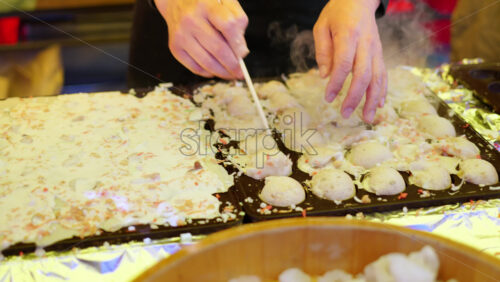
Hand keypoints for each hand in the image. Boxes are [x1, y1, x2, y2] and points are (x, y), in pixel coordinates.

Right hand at [155, 0, 248, 78]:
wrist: (176, 2)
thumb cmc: (205, 4)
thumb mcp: (225, 2)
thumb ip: (238, 21)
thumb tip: (241, 51)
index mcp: (207, 5)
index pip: (228, 26)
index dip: (239, 44)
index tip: (243, 53)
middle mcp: (191, 20)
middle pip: (218, 49)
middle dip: (233, 65)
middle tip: (240, 72)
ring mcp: (181, 35)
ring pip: (207, 62)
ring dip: (222, 72)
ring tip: (230, 74)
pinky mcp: (175, 47)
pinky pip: (195, 67)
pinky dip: (208, 72)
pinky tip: (215, 70)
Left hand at [313, 0, 386, 122]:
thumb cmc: (337, 13)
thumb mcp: (322, 27)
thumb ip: (323, 51)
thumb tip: (324, 77)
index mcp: (349, 35)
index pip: (344, 63)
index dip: (337, 83)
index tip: (327, 98)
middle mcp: (366, 44)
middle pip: (364, 74)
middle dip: (355, 97)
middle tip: (344, 114)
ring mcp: (376, 50)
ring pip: (378, 77)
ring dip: (372, 100)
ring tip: (366, 118)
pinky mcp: (380, 54)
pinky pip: (384, 74)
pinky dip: (382, 91)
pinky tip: (378, 105)